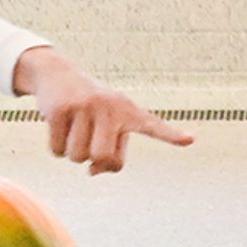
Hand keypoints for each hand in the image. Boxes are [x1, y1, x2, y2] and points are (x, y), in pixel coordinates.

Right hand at [13, 49, 194, 172]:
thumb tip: (93, 171)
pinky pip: (57, 150)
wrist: (57, 75)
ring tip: (74, 130)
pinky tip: (58, 126)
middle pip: (103, 158)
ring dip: (72, 153)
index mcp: (129, 112)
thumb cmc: (90, 109)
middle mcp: (111, 107)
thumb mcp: (106, 126)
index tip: (190, 140)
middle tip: (89, 143)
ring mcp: (85, 106)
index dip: (170, 135)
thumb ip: (109, 154)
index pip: (153, 126)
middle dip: (93, 161)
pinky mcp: (60, 109)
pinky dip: (55, 147)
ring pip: (77, 157)